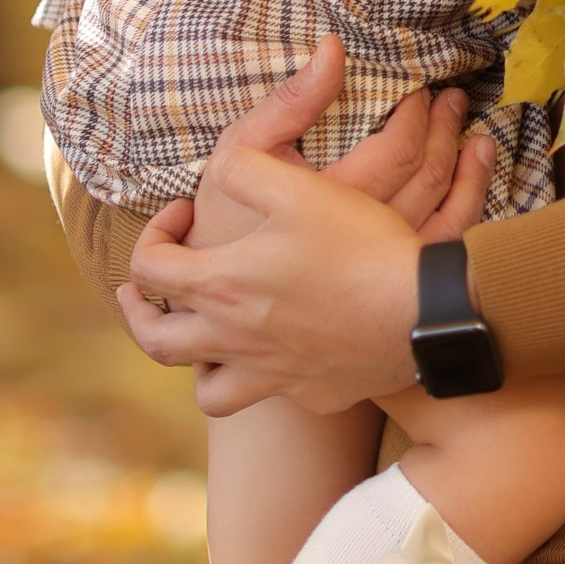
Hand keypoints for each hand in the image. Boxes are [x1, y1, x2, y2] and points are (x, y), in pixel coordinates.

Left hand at [119, 66, 496, 415]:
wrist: (424, 314)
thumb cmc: (359, 247)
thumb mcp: (299, 186)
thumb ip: (244, 166)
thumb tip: (217, 168)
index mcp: (221, 286)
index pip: (149, 268)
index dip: (152, 234)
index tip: (180, 216)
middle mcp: (235, 340)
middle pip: (156, 341)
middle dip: (140, 313)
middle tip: (144, 293)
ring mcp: (272, 375)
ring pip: (206, 391)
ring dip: (194, 364)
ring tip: (201, 340)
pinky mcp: (310, 394)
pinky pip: (271, 397)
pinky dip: (263, 379)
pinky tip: (281, 355)